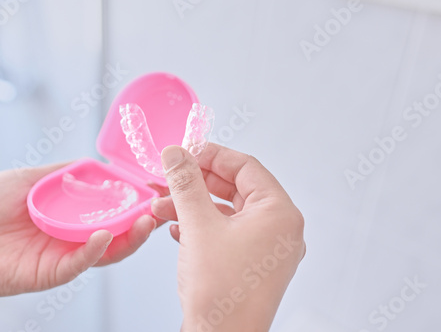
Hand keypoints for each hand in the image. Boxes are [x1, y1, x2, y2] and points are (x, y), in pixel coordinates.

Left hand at [0, 163, 158, 297]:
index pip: (110, 208)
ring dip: (131, 237)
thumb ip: (62, 173)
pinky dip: (97, 249)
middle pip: (118, 232)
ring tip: (147, 220)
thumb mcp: (28, 178)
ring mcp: (63, 255)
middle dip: (144, 220)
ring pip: (107, 251)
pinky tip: (107, 234)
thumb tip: (95, 164)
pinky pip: (80, 263)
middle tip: (163, 205)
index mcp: (69, 215)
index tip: (154, 186)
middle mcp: (72, 236)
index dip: (134, 199)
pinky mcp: (51, 273)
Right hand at [152, 144, 305, 331]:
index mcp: (279, 213)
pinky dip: (201, 227)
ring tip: (161, 207)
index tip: (185, 151)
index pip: (246, 167)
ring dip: (193, 207)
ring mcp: (267, 249)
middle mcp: (279, 229)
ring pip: (227, 213)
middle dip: (196, 183)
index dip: (212, 155)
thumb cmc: (220, 289)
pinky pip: (227, 233)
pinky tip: (176, 230)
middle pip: (236, 188)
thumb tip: (176, 153)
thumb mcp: (198, 225)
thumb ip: (186, 183)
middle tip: (170, 176)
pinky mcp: (252, 264)